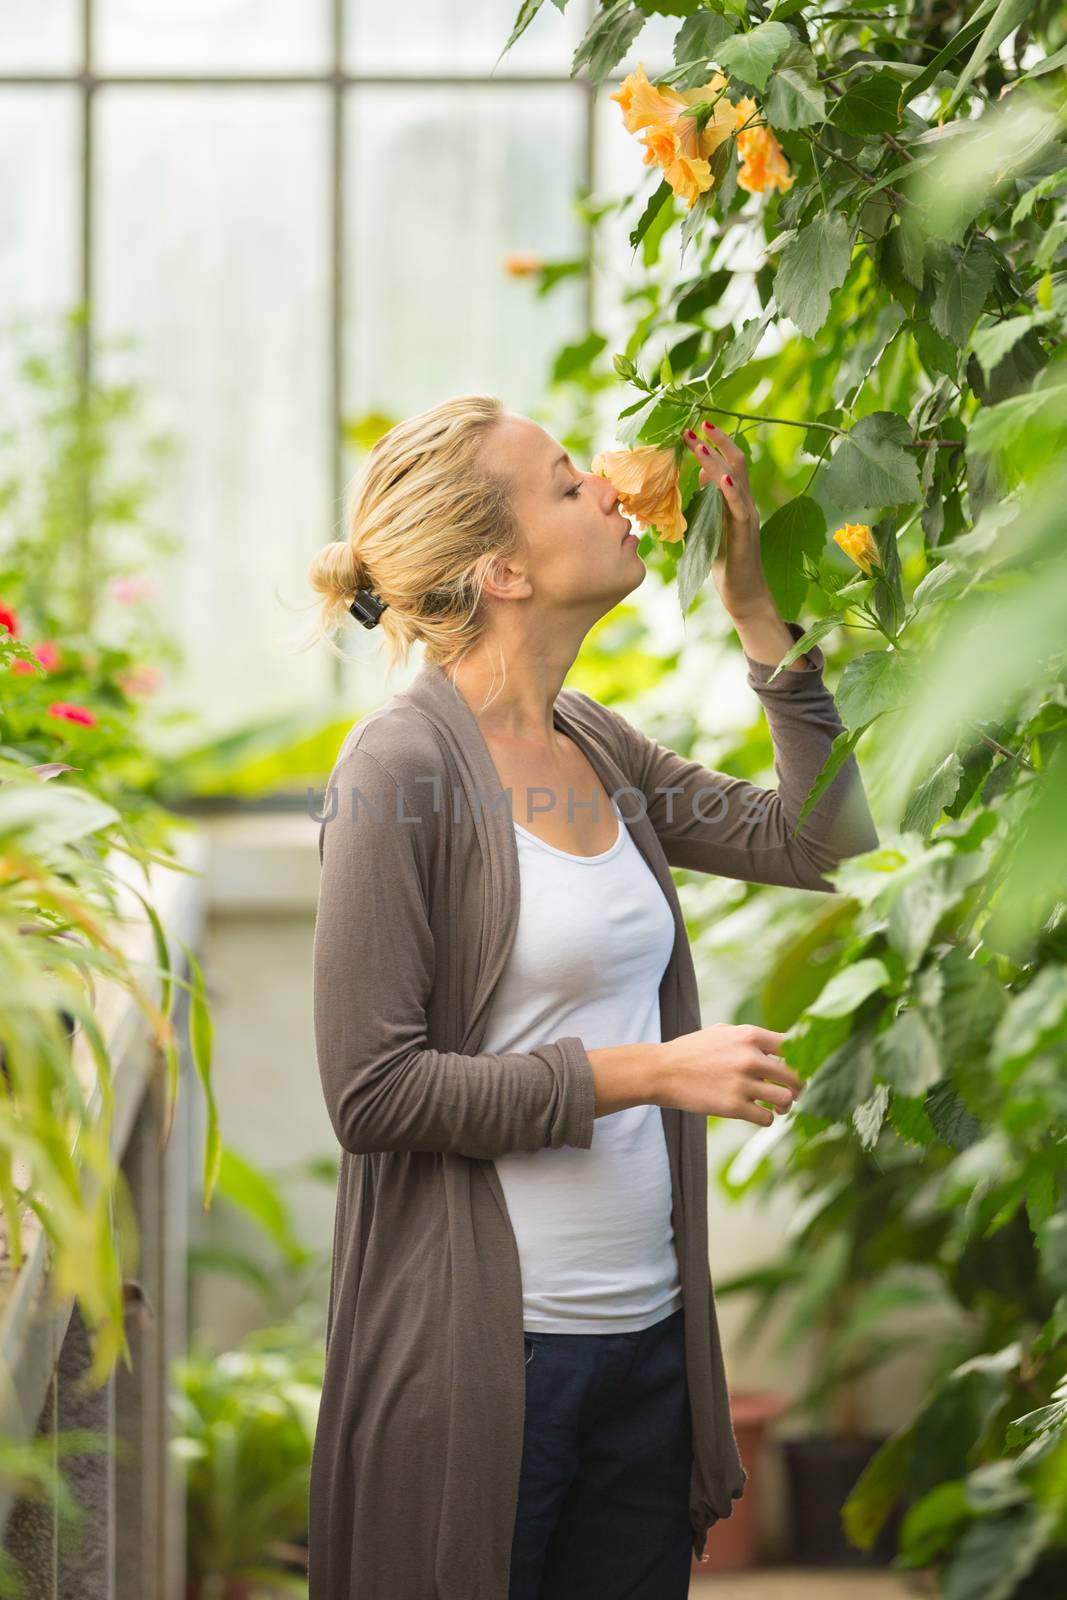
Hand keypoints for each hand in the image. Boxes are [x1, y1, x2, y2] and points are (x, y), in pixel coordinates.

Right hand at [653, 1023, 801, 1124]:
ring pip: (786, 1099)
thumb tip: (780, 1046)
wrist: (661, 1071)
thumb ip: (751, 1038)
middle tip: (793, 1092)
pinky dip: (766, 1118)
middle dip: (798, 1086)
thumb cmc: (692, 1051)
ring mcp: (742, 1083)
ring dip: (784, 1105)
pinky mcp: (733, 1107)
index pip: (795, 1045)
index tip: (798, 1068)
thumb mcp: (723, 1032)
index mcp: (750, 1035)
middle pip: (796, 1075)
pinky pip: (767, 1118)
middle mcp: (750, 1057)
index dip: (803, 1058)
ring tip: (776, 1106)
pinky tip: (757, 1114)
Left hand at [682, 419, 771, 619]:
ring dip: (716, 459)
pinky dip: (730, 489)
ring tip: (698, 442)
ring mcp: (747, 517)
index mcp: (737, 501)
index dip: (714, 445)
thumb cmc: (726, 565)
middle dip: (717, 441)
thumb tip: (701, 475)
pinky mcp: (744, 534)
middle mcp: (746, 504)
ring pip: (737, 479)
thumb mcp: (712, 527)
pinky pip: (739, 507)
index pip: (729, 464)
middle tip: (697, 424)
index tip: (694, 429)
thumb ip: (708, 503)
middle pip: (737, 462)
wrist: (744, 596)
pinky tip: (721, 475)